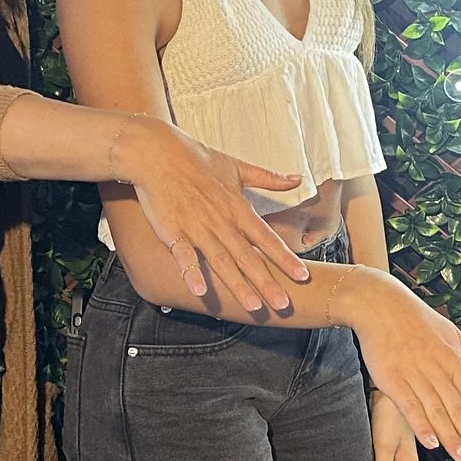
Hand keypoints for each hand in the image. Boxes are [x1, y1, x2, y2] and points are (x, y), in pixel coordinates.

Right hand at [116, 120, 311, 313]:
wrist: (158, 153)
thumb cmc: (197, 159)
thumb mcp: (237, 167)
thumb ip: (268, 178)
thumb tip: (296, 178)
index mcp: (238, 208)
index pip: (267, 238)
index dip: (285, 258)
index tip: (302, 276)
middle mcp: (222, 222)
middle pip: (249, 257)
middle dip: (268, 282)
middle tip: (284, 304)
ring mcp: (198, 228)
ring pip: (222, 262)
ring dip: (238, 286)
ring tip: (254, 307)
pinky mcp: (173, 231)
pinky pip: (184, 256)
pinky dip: (191, 273)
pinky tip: (200, 292)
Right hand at [349, 273, 460, 460]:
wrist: (380, 304)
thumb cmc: (419, 320)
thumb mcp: (455, 334)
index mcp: (455, 361)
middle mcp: (439, 370)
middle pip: (460, 409)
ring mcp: (416, 375)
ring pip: (438, 411)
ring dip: (452, 436)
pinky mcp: (392, 379)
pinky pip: (409, 406)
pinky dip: (421, 424)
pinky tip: (431, 442)